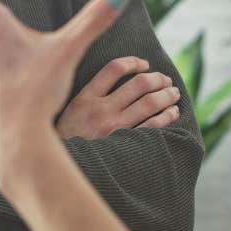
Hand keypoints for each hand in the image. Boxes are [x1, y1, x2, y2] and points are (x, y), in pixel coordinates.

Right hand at [57, 57, 180, 138]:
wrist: (58, 167)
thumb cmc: (65, 141)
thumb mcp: (68, 113)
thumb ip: (87, 97)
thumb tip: (115, 80)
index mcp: (85, 98)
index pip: (113, 69)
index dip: (133, 62)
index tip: (144, 64)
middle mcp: (100, 110)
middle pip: (138, 84)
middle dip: (157, 79)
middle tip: (166, 80)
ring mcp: (113, 128)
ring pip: (149, 103)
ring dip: (166, 95)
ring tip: (173, 93)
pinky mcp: (124, 145)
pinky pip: (152, 126)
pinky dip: (166, 116)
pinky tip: (173, 113)